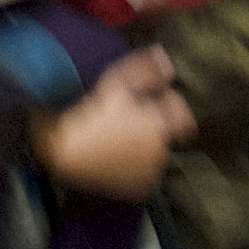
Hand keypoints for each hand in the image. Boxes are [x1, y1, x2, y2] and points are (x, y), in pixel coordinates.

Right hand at [31, 45, 191, 198]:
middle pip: (168, 132)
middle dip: (155, 123)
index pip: (182, 111)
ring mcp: (151, 173)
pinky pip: (142, 172)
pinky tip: (115, 155)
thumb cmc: (92, 114)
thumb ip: (145, 69)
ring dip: (144, 144)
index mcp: (161, 125)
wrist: (66, 154)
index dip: (168, 102)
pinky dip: (134, 164)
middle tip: (129, 117)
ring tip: (119, 136)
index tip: (152, 98)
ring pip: (155, 153)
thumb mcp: (115, 84)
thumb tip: (167, 60)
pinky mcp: (138, 189)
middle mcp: (162, 151)